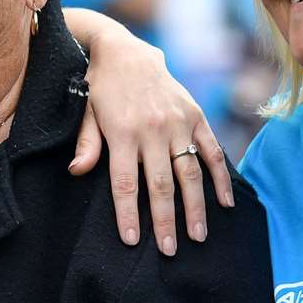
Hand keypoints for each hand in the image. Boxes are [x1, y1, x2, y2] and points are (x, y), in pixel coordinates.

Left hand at [70, 26, 232, 255]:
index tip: (132, 240)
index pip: (125, 183)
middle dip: (165, 221)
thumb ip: (87, 143)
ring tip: (198, 235)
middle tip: (170, 250)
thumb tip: (77, 171)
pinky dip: (222, 178)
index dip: (128, 214)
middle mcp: (153, 130)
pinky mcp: (196, 116)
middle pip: (161, 185)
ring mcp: (179, 123)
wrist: (126, 51)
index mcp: (122, 132)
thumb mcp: (84, 111)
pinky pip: (213, 151)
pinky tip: (226, 203)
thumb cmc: (100, 87)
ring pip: (190, 173)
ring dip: (196, 207)